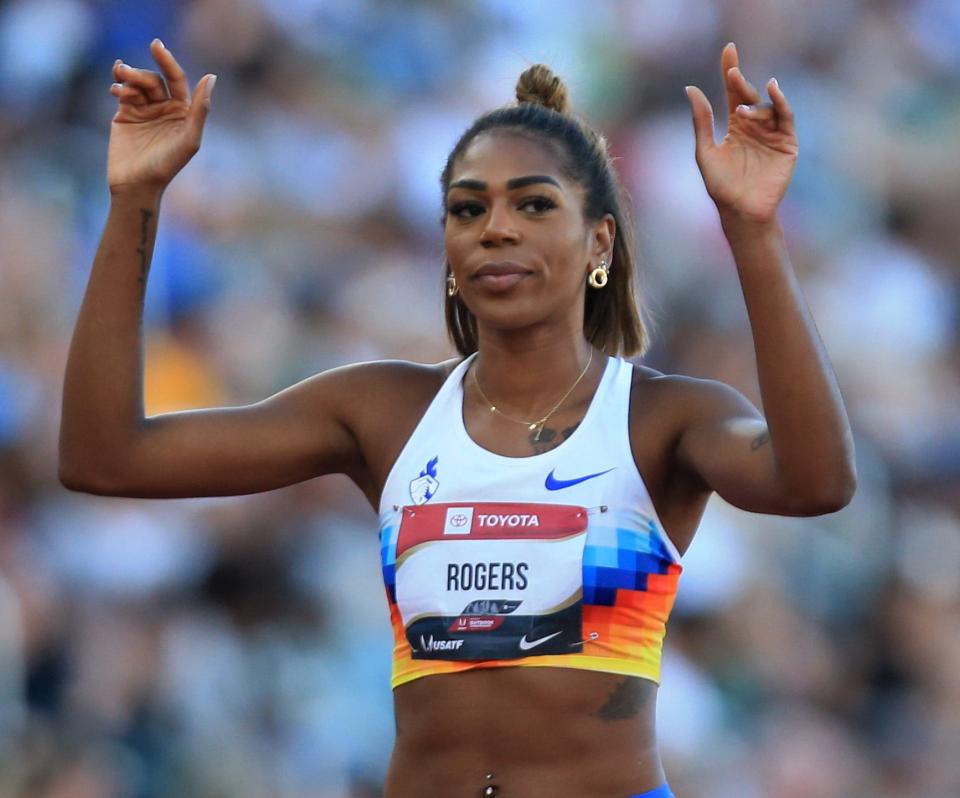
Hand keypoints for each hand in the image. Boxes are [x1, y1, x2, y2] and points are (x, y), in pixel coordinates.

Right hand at [107, 39, 215, 193]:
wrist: (136, 185)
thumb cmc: (167, 166)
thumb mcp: (189, 139)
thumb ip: (201, 109)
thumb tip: (211, 76)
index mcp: (184, 112)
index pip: (176, 79)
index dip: (167, 60)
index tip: (155, 46)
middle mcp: (165, 108)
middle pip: (153, 79)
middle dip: (140, 72)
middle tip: (125, 72)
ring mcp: (145, 111)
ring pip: (137, 83)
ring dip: (127, 76)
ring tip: (118, 78)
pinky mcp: (125, 115)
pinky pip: (123, 92)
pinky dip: (119, 86)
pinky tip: (115, 90)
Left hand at [685, 43, 797, 224]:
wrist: (741, 212)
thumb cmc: (721, 187)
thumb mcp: (705, 151)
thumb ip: (701, 121)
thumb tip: (690, 88)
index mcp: (736, 127)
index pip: (734, 94)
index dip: (730, 71)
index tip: (728, 51)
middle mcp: (755, 126)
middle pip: (749, 96)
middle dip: (740, 82)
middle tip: (730, 71)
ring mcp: (772, 133)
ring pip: (767, 106)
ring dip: (754, 104)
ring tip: (740, 111)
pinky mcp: (787, 143)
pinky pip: (786, 117)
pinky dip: (780, 103)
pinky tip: (772, 91)